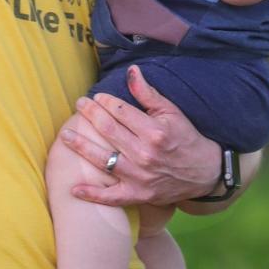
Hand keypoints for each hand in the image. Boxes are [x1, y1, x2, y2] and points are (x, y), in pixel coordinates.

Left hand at [59, 64, 246, 208]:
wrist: (204, 173)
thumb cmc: (186, 138)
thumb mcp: (171, 112)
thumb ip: (148, 93)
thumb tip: (130, 71)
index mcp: (153, 132)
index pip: (120, 112)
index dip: (105, 102)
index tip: (95, 96)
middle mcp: (144, 155)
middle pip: (108, 131)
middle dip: (90, 115)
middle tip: (79, 105)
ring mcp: (139, 177)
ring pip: (103, 160)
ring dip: (81, 147)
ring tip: (65, 136)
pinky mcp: (137, 195)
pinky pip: (110, 197)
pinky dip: (92, 194)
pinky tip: (74, 189)